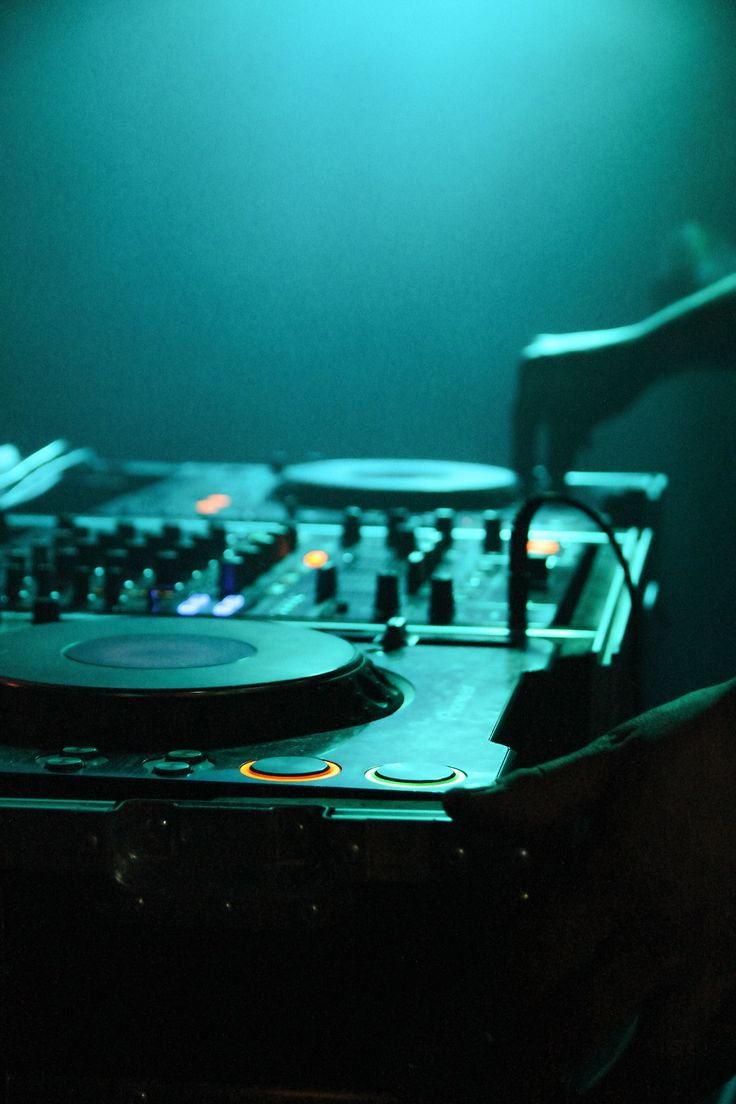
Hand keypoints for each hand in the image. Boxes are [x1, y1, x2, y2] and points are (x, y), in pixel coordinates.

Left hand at [443, 680, 735, 1102]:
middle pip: (574, 1031)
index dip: (462, 1015)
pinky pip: (723, 1057)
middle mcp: (664, 937)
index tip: (418, 1048)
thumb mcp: (621, 756)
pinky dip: (686, 1088)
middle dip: (510, 1080)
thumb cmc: (711, 750)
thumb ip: (541, 795)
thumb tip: (461, 809)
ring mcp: (723, 968)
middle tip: (462, 1103)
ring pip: (659, 1071)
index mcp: (616, 879)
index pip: (522, 966)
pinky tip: (663, 1097)